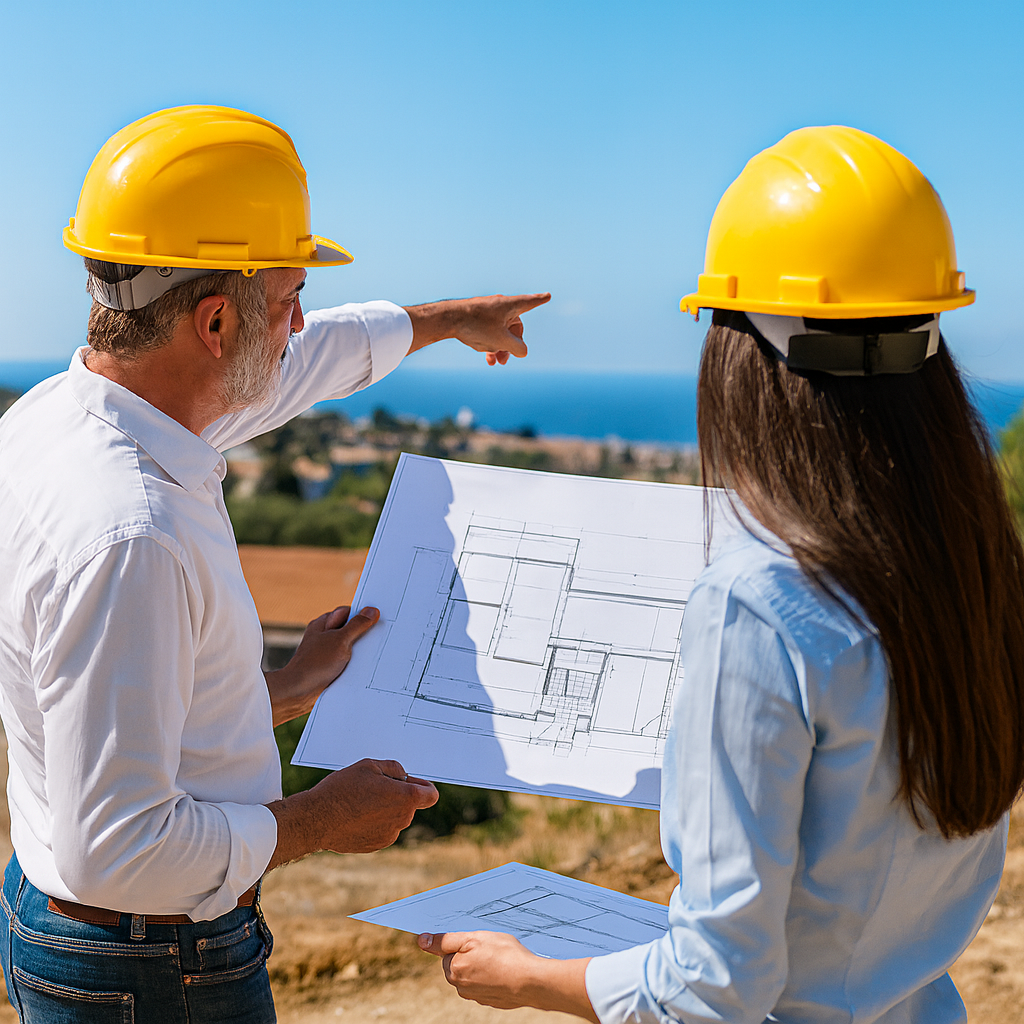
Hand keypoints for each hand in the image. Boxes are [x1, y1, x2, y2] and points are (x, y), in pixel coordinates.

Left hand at [265, 605, 379, 725]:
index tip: (376, 620)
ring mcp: (326, 651)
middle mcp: (324, 636)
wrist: (299, 692)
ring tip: (365, 657)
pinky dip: (353, 663)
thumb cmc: (315, 664)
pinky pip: (347, 660)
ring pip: (349, 646)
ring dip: (358, 651)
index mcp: (323, 624)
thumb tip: (372, 611)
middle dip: (362, 634)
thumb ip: (357, 625)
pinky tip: (359, 668)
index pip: (347, 612)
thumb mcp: (341, 640)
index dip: (361, 615)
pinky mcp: (329, 666)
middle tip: (374, 638)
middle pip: (350, 628)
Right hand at [267, 758, 437, 868]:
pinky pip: (383, 829)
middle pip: (410, 804)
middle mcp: (402, 820)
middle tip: (374, 785)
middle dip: (398, 794)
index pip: (431, 794)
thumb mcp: (370, 766)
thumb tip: (404, 777)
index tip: (411, 782)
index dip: (423, 786)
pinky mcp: (376, 845)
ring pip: (395, 817)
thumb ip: (395, 769)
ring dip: (386, 808)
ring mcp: (389, 835)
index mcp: (405, 798)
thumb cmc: (342, 790)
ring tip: (360, 800)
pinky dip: (374, 822)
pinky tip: (355, 815)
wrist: (316, 820)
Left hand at [404, 293, 550, 363]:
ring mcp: (488, 312)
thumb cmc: (476, 325)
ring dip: (500, 348)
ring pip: (501, 332)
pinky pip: (490, 331)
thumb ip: (517, 348)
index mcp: (511, 305)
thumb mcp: (501, 340)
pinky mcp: (477, 317)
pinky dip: (491, 343)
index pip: (530, 302)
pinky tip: (485, 357)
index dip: (540, 300)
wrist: (446, 319)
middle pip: (514, 327)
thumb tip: (522, 351)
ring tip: (495, 362)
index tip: (548, 296)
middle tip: (505, 361)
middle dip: (512, 345)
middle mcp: (501, 306)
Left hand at [417, 931, 596, 1019]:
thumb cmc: (504, 955)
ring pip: (474, 973)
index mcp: (454, 971)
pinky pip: (487, 983)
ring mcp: (477, 996)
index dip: (463, 942)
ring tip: (500, 958)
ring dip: (483, 965)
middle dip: (472, 954)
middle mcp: (461, 987)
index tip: (477, 941)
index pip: (448, 952)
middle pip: (460, 963)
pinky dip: (493, 976)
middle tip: (490, 947)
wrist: (530, 981)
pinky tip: (505, 969)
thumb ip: (445, 940)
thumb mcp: (473, 938)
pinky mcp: (492, 1001)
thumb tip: (421, 940)